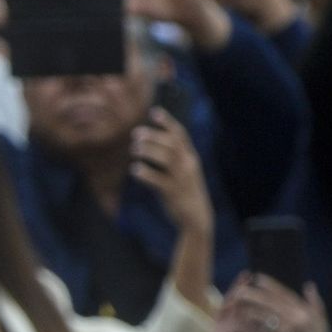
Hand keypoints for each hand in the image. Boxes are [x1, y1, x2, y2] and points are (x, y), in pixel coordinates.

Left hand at [130, 107, 213, 242]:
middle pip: (172, 145)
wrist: (197, 219)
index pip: (180, 135)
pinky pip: (159, 181)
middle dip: (154, 136)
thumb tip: (150, 142)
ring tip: (134, 149)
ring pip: (167, 159)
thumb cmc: (184, 192)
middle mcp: (188, 166)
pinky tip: (134, 170)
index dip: (167, 122)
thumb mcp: (182, 172)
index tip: (153, 111)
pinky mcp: (173, 194)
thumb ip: (171, 158)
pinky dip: (146, 174)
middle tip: (135, 134)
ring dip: (149, 151)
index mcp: (190, 158)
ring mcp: (182, 180)